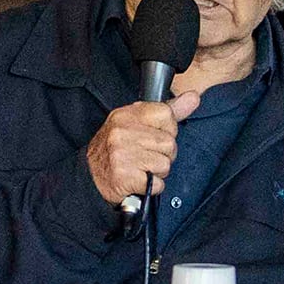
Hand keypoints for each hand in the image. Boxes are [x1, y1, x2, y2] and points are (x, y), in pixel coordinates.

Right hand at [85, 93, 200, 207]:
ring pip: (165, 165)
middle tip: (144, 156)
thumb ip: (168, 111)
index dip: (166, 130)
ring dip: (157, 172)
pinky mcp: (124, 176)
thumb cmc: (115, 149)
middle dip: (162, 154)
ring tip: (140, 168)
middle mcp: (122, 131)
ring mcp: (122, 154)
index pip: (167, 115)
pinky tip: (138, 180)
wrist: (89, 176)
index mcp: (126, 115)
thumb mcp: (136, 123)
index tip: (153, 137)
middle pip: (169, 143)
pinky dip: (151, 186)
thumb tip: (193, 97)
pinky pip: (157, 183)